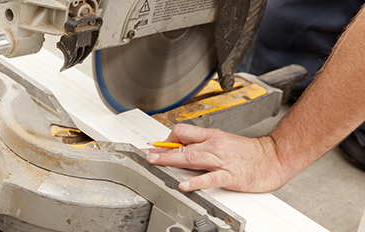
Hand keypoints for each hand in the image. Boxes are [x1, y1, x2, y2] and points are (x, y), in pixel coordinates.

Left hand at [143, 124, 289, 192]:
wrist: (273, 157)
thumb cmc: (249, 152)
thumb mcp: (223, 141)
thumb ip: (204, 144)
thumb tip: (183, 148)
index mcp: (212, 136)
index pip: (183, 131)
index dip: (168, 139)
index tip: (157, 147)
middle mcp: (214, 145)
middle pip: (183, 144)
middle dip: (162, 150)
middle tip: (148, 155)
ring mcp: (221, 159)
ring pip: (192, 157)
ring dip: (171, 159)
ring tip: (156, 163)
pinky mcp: (230, 175)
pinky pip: (210, 177)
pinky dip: (196, 182)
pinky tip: (185, 185)